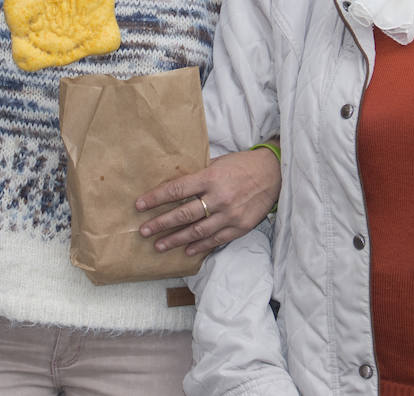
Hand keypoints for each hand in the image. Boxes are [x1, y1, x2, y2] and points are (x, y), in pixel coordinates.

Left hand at [136, 146, 281, 256]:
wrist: (273, 173)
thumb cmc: (242, 165)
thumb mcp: (218, 163)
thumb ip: (199, 175)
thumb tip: (175, 185)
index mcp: (210, 178)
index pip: (177, 190)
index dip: (156, 198)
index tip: (139, 205)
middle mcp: (218, 197)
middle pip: (183, 214)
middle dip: (160, 223)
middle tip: (144, 231)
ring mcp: (229, 215)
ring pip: (197, 231)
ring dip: (175, 239)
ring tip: (159, 245)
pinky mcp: (240, 227)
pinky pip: (216, 240)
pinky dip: (200, 246)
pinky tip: (187, 250)